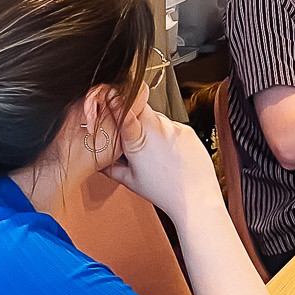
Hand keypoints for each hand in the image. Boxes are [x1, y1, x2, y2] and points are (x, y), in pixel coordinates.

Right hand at [104, 105, 220, 216]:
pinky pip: (172, 126)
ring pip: (157, 118)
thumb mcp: (129, 180)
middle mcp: (157, 129)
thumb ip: (110, 167)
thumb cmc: (162, 191)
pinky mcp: (188, 130)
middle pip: (141, 111)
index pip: (124, 112)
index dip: (117, 103)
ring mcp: (174, 128)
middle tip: (135, 136)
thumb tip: (98, 160)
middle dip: (135, 118)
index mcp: (138, 140)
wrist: (195, 197)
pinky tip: (169, 153)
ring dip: (152, 128)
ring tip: (155, 151)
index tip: (110, 97)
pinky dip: (168, 135)